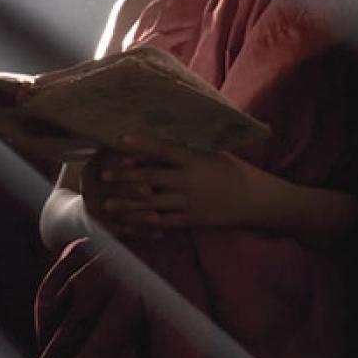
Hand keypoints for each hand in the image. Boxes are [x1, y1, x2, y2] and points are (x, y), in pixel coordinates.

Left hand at [80, 132, 271, 234]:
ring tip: (107, 203)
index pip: (163, 149)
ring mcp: (189, 202)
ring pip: (151, 203)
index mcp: (194, 159)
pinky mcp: (191, 220)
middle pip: (151, 177)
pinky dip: (145, 223)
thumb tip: (160, 134)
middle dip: (125, 177)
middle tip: (102, 175)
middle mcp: (189, 180)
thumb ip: (186, 148)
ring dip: (127, 204)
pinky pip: (163, 222)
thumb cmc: (231, 170)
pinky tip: (129, 223)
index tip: (120, 139)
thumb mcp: (212, 153)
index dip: (141, 143)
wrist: (254, 199)